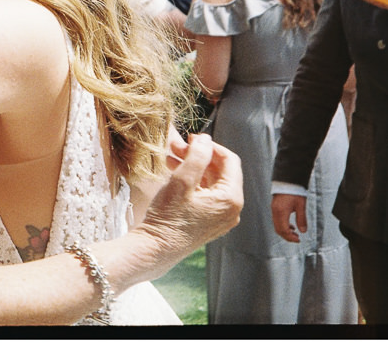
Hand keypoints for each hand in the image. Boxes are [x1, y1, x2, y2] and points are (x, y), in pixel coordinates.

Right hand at [136, 133, 242, 263]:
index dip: (210, 145)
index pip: (229, 160)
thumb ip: (197, 156)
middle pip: (219, 171)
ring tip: (170, 156)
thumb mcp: (182, 181)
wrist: (156, 249)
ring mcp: (220, 217)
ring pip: (210, 182)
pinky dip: (191, 181)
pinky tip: (173, 171)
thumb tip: (206, 139)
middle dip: (198, 155)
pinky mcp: (209, 221)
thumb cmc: (169, 217)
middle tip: (176, 145)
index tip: (191, 138)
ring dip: (192, 166)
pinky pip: (205, 194)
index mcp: (231, 199)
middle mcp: (231, 209)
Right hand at [271, 193, 306, 242]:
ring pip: (276, 226)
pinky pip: (276, 221)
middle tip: (296, 239)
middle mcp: (275, 212)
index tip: (298, 240)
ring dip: (285, 231)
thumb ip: (302, 219)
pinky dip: (282, 226)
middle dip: (287, 236)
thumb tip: (303, 231)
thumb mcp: (301, 205)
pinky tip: (291, 226)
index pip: (284, 230)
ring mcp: (273, 209)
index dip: (291, 237)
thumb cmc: (294, 191)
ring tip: (294, 233)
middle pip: (278, 230)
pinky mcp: (274, 207)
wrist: (288, 180)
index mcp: (281, 212)